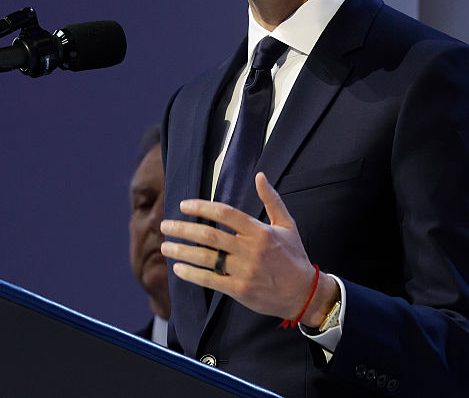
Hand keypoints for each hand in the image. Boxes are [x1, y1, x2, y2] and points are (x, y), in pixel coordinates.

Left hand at [160, 172, 338, 322]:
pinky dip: (192, 274)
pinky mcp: (240, 290)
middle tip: (164, 225)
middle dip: (184, 229)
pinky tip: (178, 269)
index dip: (202, 207)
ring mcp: (244, 271)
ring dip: (182, 251)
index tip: (183, 205)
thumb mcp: (287, 225)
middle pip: (210, 235)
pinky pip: (211, 280)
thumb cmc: (294, 256)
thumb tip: (260, 175)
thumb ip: (271, 200)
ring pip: (206, 258)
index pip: (225, 214)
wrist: (304, 293)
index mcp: (260, 232)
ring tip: (164, 247)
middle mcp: (250, 250)